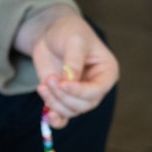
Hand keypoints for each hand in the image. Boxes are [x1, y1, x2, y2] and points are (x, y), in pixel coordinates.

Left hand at [15, 6, 118, 128]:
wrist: (52, 34)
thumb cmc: (69, 32)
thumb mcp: (74, 41)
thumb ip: (74, 61)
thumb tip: (70, 81)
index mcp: (107, 72)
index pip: (97, 91)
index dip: (79, 91)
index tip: (62, 83)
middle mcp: (96, 87)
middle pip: (84, 105)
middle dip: (64, 96)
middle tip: (50, 80)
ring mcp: (79, 95)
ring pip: (70, 111)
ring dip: (54, 102)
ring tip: (44, 84)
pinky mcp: (63, 99)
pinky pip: (62, 119)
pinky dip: (55, 119)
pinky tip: (48, 114)